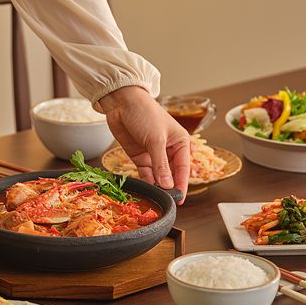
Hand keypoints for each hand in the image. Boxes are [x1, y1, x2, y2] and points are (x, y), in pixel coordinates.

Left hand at [99, 86, 190, 200]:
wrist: (121, 102)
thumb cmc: (145, 113)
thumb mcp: (156, 139)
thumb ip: (161, 164)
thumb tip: (168, 185)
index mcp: (180, 142)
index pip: (184, 168)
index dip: (182, 184)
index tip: (180, 199)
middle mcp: (169, 149)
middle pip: (172, 174)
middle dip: (170, 186)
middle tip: (168, 201)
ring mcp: (153, 154)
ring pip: (159, 175)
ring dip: (158, 186)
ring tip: (158, 198)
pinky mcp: (140, 156)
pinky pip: (146, 173)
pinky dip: (147, 181)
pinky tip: (148, 190)